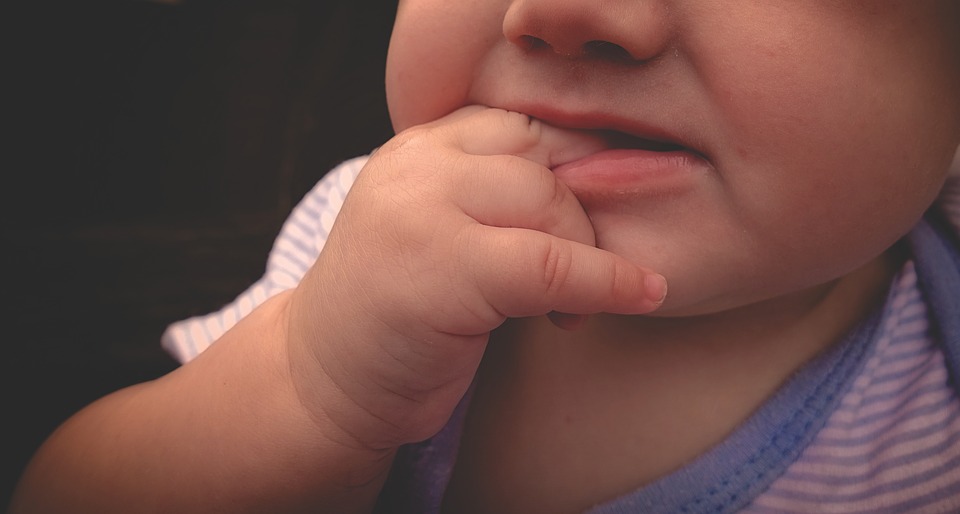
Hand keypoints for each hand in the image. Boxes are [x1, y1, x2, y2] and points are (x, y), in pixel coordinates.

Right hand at [285, 106, 666, 450]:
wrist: (325, 382)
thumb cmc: (396, 314)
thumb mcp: (440, 230)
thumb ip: (496, 196)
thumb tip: (609, 179)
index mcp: (417, 149)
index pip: (523, 127)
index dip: (575, 172)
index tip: (599, 219)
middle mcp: (415, 165)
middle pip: (541, 156)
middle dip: (580, 218)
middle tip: (580, 277)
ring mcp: (420, 209)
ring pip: (548, 199)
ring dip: (586, 253)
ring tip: (570, 309)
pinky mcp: (440, 265)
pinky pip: (550, 263)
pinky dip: (605, 281)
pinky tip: (639, 295)